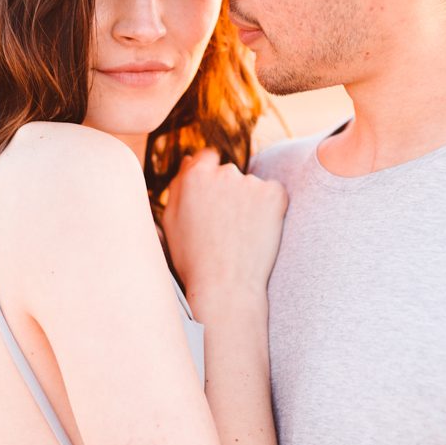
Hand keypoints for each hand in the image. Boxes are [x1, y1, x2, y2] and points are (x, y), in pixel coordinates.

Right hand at [162, 149, 287, 300]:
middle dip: (230, 192)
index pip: (207, 158)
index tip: (216, 198)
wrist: (225, 286)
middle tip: (227, 227)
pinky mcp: (274, 194)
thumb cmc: (194, 259)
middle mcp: (222, 173)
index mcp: (194, 176)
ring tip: (241, 235)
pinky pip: (273, 195)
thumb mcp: (171, 221)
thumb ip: (178, 185)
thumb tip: (189, 160)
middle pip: (230, 173)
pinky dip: (270, 210)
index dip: (212, 177)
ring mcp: (250, 182)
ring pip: (252, 186)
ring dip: (250, 202)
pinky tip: (257, 233)